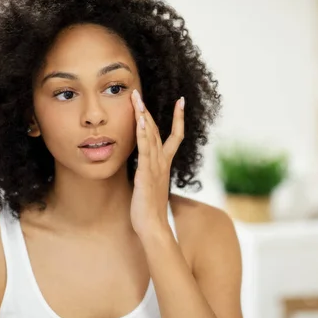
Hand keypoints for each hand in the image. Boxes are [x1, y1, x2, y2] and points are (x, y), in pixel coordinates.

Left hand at [130, 89, 184, 239]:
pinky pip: (145, 150)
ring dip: (143, 116)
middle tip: (138, 92)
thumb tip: (144, 167)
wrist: (153, 226)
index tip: (181, 102)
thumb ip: (149, 173)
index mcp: (164, 164)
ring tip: (136, 98)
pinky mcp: (146, 173)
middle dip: (147, 110)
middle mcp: (162, 162)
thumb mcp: (150, 185)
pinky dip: (142, 134)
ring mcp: (155, 167)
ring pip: (150, 135)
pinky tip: (139, 121)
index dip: (178, 118)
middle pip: (157, 130)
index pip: (175, 136)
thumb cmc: (149, 209)